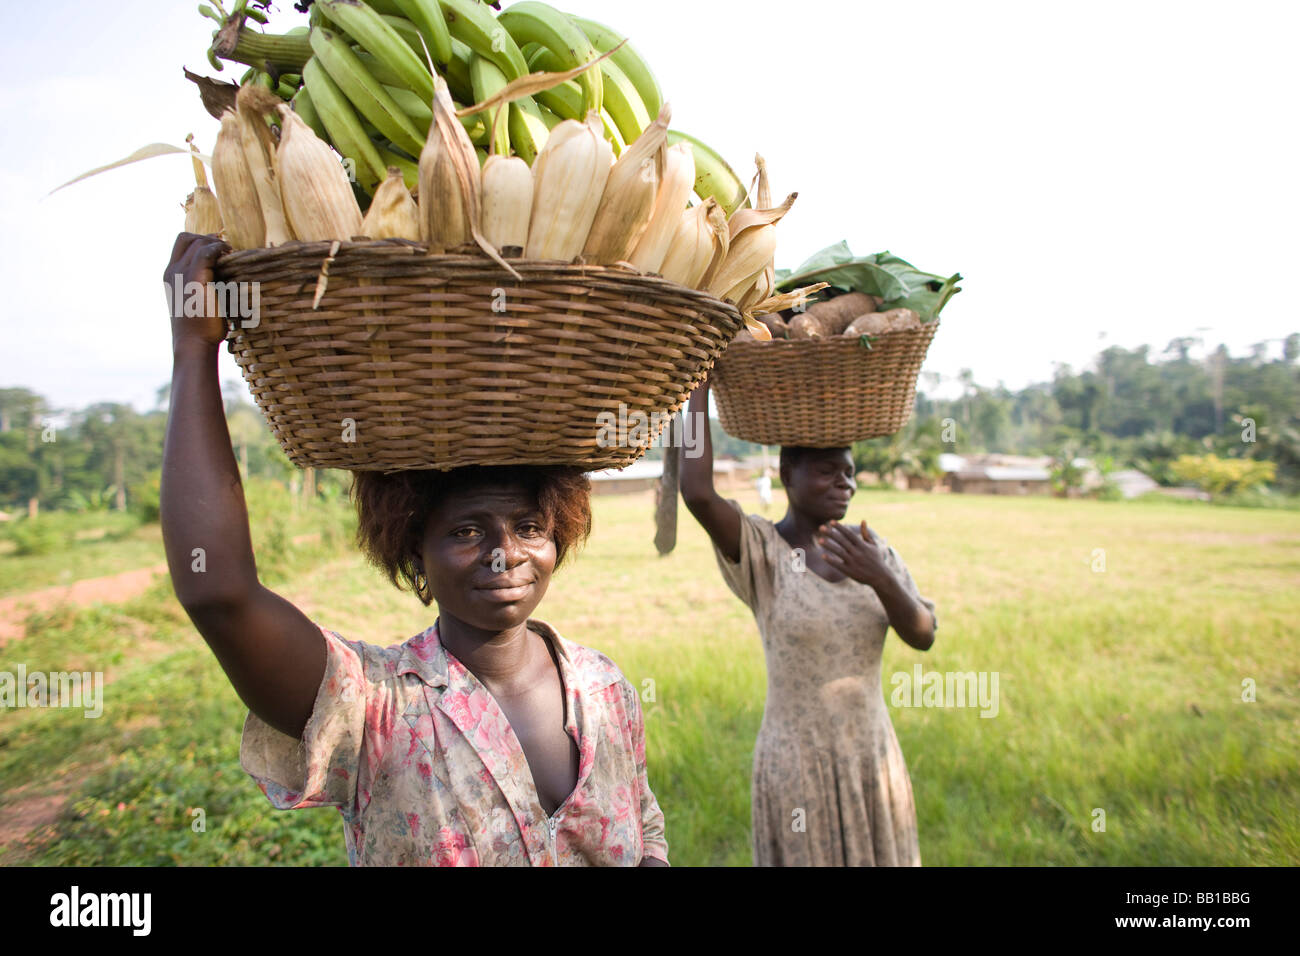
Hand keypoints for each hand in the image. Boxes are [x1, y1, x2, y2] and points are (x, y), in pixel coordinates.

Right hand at [164, 232, 231, 350]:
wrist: (194, 344)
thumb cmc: (202, 328)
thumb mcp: (199, 301)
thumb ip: (204, 284)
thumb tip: (224, 274)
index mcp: (171, 275)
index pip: (181, 244)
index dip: (200, 240)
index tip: (218, 248)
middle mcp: (172, 271)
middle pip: (187, 238)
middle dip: (207, 238)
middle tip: (226, 249)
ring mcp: (181, 274)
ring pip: (196, 242)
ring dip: (215, 244)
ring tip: (231, 253)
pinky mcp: (194, 279)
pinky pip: (205, 252)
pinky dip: (219, 249)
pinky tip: (230, 256)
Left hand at [817, 519, 891, 588]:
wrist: (881, 577)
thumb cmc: (876, 559)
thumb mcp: (873, 545)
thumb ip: (866, 534)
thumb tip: (863, 520)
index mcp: (863, 545)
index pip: (849, 534)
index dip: (840, 527)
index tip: (831, 521)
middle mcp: (858, 553)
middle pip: (842, 541)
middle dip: (831, 534)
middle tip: (821, 528)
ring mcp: (854, 562)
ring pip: (839, 552)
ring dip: (829, 546)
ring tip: (820, 540)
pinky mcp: (850, 571)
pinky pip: (839, 565)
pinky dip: (831, 560)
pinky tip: (823, 556)